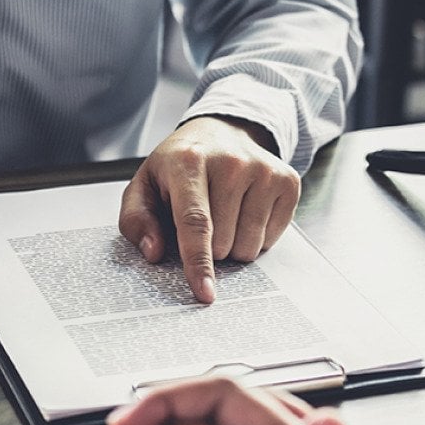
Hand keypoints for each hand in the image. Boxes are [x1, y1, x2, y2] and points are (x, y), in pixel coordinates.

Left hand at [118, 116, 300, 302]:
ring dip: (233, 244)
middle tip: (202, 220)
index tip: (204, 293)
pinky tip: (245, 210)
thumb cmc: (179, 167)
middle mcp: (231, 162)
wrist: (222, 132)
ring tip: (224, 213)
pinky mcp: (288, 181)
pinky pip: (272, 240)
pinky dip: (256, 236)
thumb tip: (154, 252)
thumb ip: (137, 220)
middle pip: (223, 243)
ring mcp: (264, 170)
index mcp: (188, 162)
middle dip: (209, 248)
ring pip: (249, 247)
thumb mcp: (145, 186)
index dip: (198, 262)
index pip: (195, 222)